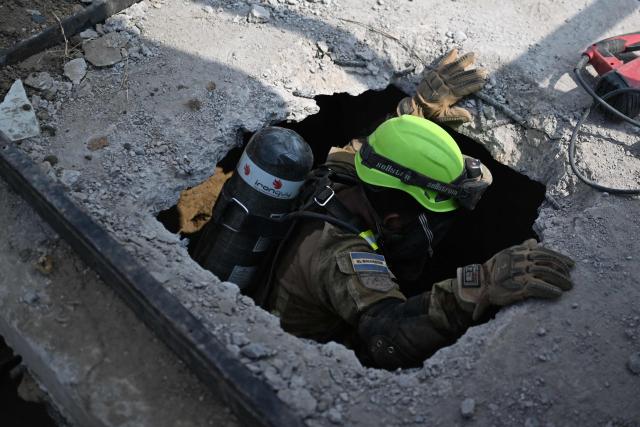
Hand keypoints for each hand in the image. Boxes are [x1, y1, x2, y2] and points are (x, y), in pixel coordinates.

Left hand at [397, 49, 486, 123]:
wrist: (415, 106)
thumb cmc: (430, 112)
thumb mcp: (443, 117)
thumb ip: (456, 115)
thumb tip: (470, 116)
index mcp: (448, 96)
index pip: (464, 89)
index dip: (473, 85)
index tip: (483, 82)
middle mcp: (444, 85)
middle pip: (461, 77)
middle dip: (473, 73)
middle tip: (484, 70)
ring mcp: (438, 78)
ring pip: (453, 68)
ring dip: (464, 61)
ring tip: (473, 55)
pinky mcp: (432, 73)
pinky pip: (441, 64)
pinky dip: (448, 57)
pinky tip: (455, 50)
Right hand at [453, 239, 574, 319]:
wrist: (481, 283)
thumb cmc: (494, 269)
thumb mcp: (507, 254)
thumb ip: (522, 248)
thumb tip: (534, 241)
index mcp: (519, 251)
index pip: (544, 252)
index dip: (559, 258)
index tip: (571, 264)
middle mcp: (521, 259)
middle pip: (547, 263)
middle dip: (561, 271)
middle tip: (570, 279)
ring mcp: (520, 272)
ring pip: (545, 273)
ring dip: (559, 280)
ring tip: (568, 286)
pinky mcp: (518, 286)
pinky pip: (538, 287)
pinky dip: (549, 290)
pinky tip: (557, 293)